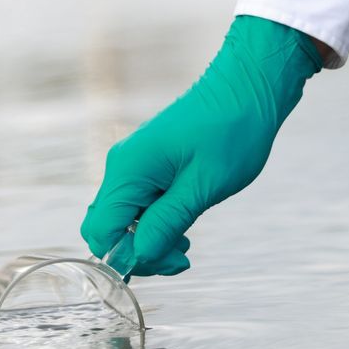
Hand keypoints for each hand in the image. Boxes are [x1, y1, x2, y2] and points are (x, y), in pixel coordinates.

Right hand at [82, 15, 322, 276]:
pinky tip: (183, 226)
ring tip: (187, 244)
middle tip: (182, 257)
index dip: (125, 256)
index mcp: (129, 169)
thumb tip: (139, 255)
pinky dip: (156, 222)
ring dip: (150, 238)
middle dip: (138, 250)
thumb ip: (167, 222)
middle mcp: (123, 167)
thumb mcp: (204, 185)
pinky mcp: (149, 165)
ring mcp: (134, 165)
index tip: (167, 260)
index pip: (101, 230)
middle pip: (108, 227)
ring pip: (124, 219)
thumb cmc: (232, 129)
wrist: (247, 87)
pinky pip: (139, 204)